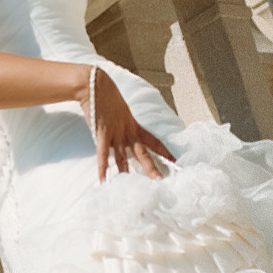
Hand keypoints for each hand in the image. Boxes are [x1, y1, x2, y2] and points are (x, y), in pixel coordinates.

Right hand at [88, 66, 174, 181]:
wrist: (96, 85)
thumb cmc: (108, 97)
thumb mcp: (122, 111)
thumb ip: (125, 124)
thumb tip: (127, 133)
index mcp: (134, 126)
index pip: (155, 142)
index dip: (166, 152)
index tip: (176, 162)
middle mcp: (128, 132)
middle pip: (144, 153)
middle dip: (152, 168)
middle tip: (162, 181)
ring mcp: (115, 134)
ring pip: (124, 158)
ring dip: (129, 173)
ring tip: (135, 188)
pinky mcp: (102, 134)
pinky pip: (103, 154)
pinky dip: (103, 168)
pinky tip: (103, 180)